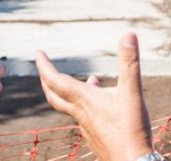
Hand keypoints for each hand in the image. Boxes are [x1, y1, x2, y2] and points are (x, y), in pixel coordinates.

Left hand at [36, 32, 153, 160]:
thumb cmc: (131, 130)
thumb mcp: (132, 91)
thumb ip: (130, 62)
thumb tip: (129, 34)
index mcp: (84, 99)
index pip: (55, 79)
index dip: (44, 65)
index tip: (38, 52)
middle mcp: (80, 113)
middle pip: (54, 95)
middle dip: (47, 79)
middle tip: (44, 67)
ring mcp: (87, 126)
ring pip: (71, 106)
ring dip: (71, 91)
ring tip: (90, 80)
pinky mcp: (96, 136)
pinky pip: (85, 117)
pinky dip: (88, 105)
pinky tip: (105, 105)